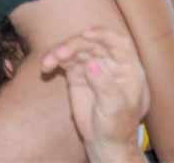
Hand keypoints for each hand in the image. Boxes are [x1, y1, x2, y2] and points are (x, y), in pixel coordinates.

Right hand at [41, 28, 148, 162]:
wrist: (105, 140)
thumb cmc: (118, 125)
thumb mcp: (115, 108)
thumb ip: (105, 85)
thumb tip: (92, 64)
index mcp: (128, 68)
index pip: (118, 43)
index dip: (104, 34)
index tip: (87, 34)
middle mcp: (110, 63)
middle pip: (92, 43)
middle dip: (74, 45)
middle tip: (59, 54)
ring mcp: (92, 66)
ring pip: (75, 50)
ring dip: (60, 52)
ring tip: (48, 62)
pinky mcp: (77, 73)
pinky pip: (64, 61)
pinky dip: (54, 61)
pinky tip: (46, 67)